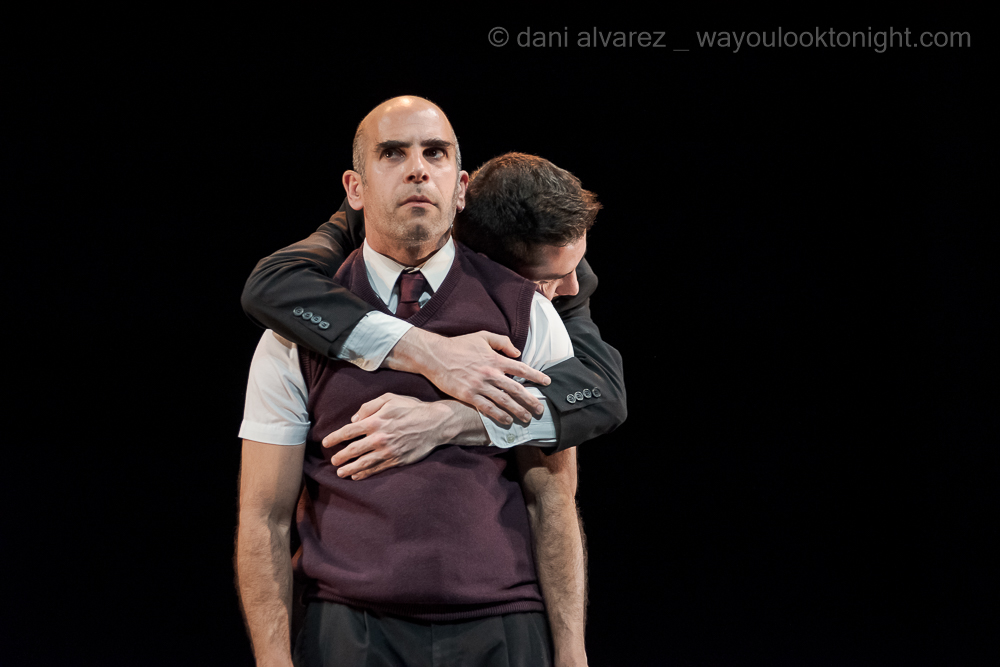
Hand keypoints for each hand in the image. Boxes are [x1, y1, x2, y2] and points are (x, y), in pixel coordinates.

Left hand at [323, 393, 485, 479]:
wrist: (434, 424)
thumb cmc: (412, 408)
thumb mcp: (390, 398)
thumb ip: (369, 406)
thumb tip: (354, 419)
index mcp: (375, 421)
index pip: (348, 432)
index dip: (334, 438)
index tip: (326, 443)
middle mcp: (379, 438)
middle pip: (353, 450)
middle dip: (340, 456)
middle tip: (332, 460)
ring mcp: (387, 451)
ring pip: (363, 462)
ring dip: (349, 468)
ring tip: (339, 472)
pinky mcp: (396, 460)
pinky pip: (377, 469)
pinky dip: (365, 473)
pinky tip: (357, 475)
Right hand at [385, 328, 549, 424]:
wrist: (435, 355)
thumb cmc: (458, 345)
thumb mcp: (482, 336)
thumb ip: (502, 341)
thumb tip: (517, 352)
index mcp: (495, 358)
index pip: (521, 368)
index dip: (536, 376)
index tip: (547, 382)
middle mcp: (490, 373)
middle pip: (515, 389)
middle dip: (530, 399)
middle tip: (540, 409)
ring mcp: (479, 385)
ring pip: (503, 400)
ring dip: (517, 410)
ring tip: (527, 418)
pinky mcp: (468, 395)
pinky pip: (487, 407)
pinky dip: (498, 415)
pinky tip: (506, 420)